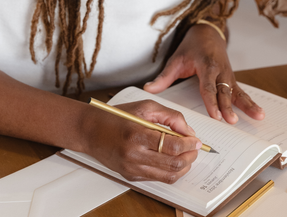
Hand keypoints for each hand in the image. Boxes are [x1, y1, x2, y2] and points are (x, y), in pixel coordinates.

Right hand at [82, 100, 201, 183]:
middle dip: (190, 156)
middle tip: (195, 148)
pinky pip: (158, 178)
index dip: (190, 145)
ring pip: (168, 175)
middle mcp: (133, 155)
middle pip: (173, 163)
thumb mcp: (145, 107)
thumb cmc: (116, 117)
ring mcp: (131, 168)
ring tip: (187, 155)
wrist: (90, 131)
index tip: (196, 141)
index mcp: (136, 134)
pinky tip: (173, 160)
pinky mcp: (130, 176)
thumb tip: (189, 133)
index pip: (172, 146)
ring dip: (184, 166)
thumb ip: (171, 117)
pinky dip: (170, 171)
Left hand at [144, 24, 263, 123]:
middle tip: (232, 121)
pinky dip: (250, 102)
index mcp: (206, 65)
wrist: (207, 33)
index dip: (211, 101)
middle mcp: (220, 71)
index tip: (216, 115)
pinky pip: (241, 92)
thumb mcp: (176, 59)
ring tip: (258, 116)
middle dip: (228, 107)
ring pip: (238, 91)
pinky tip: (259, 113)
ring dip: (247, 105)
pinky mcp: (232, 79)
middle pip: (224, 91)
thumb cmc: (191, 47)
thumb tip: (148, 89)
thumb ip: (164, 77)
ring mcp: (228, 75)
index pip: (208, 86)